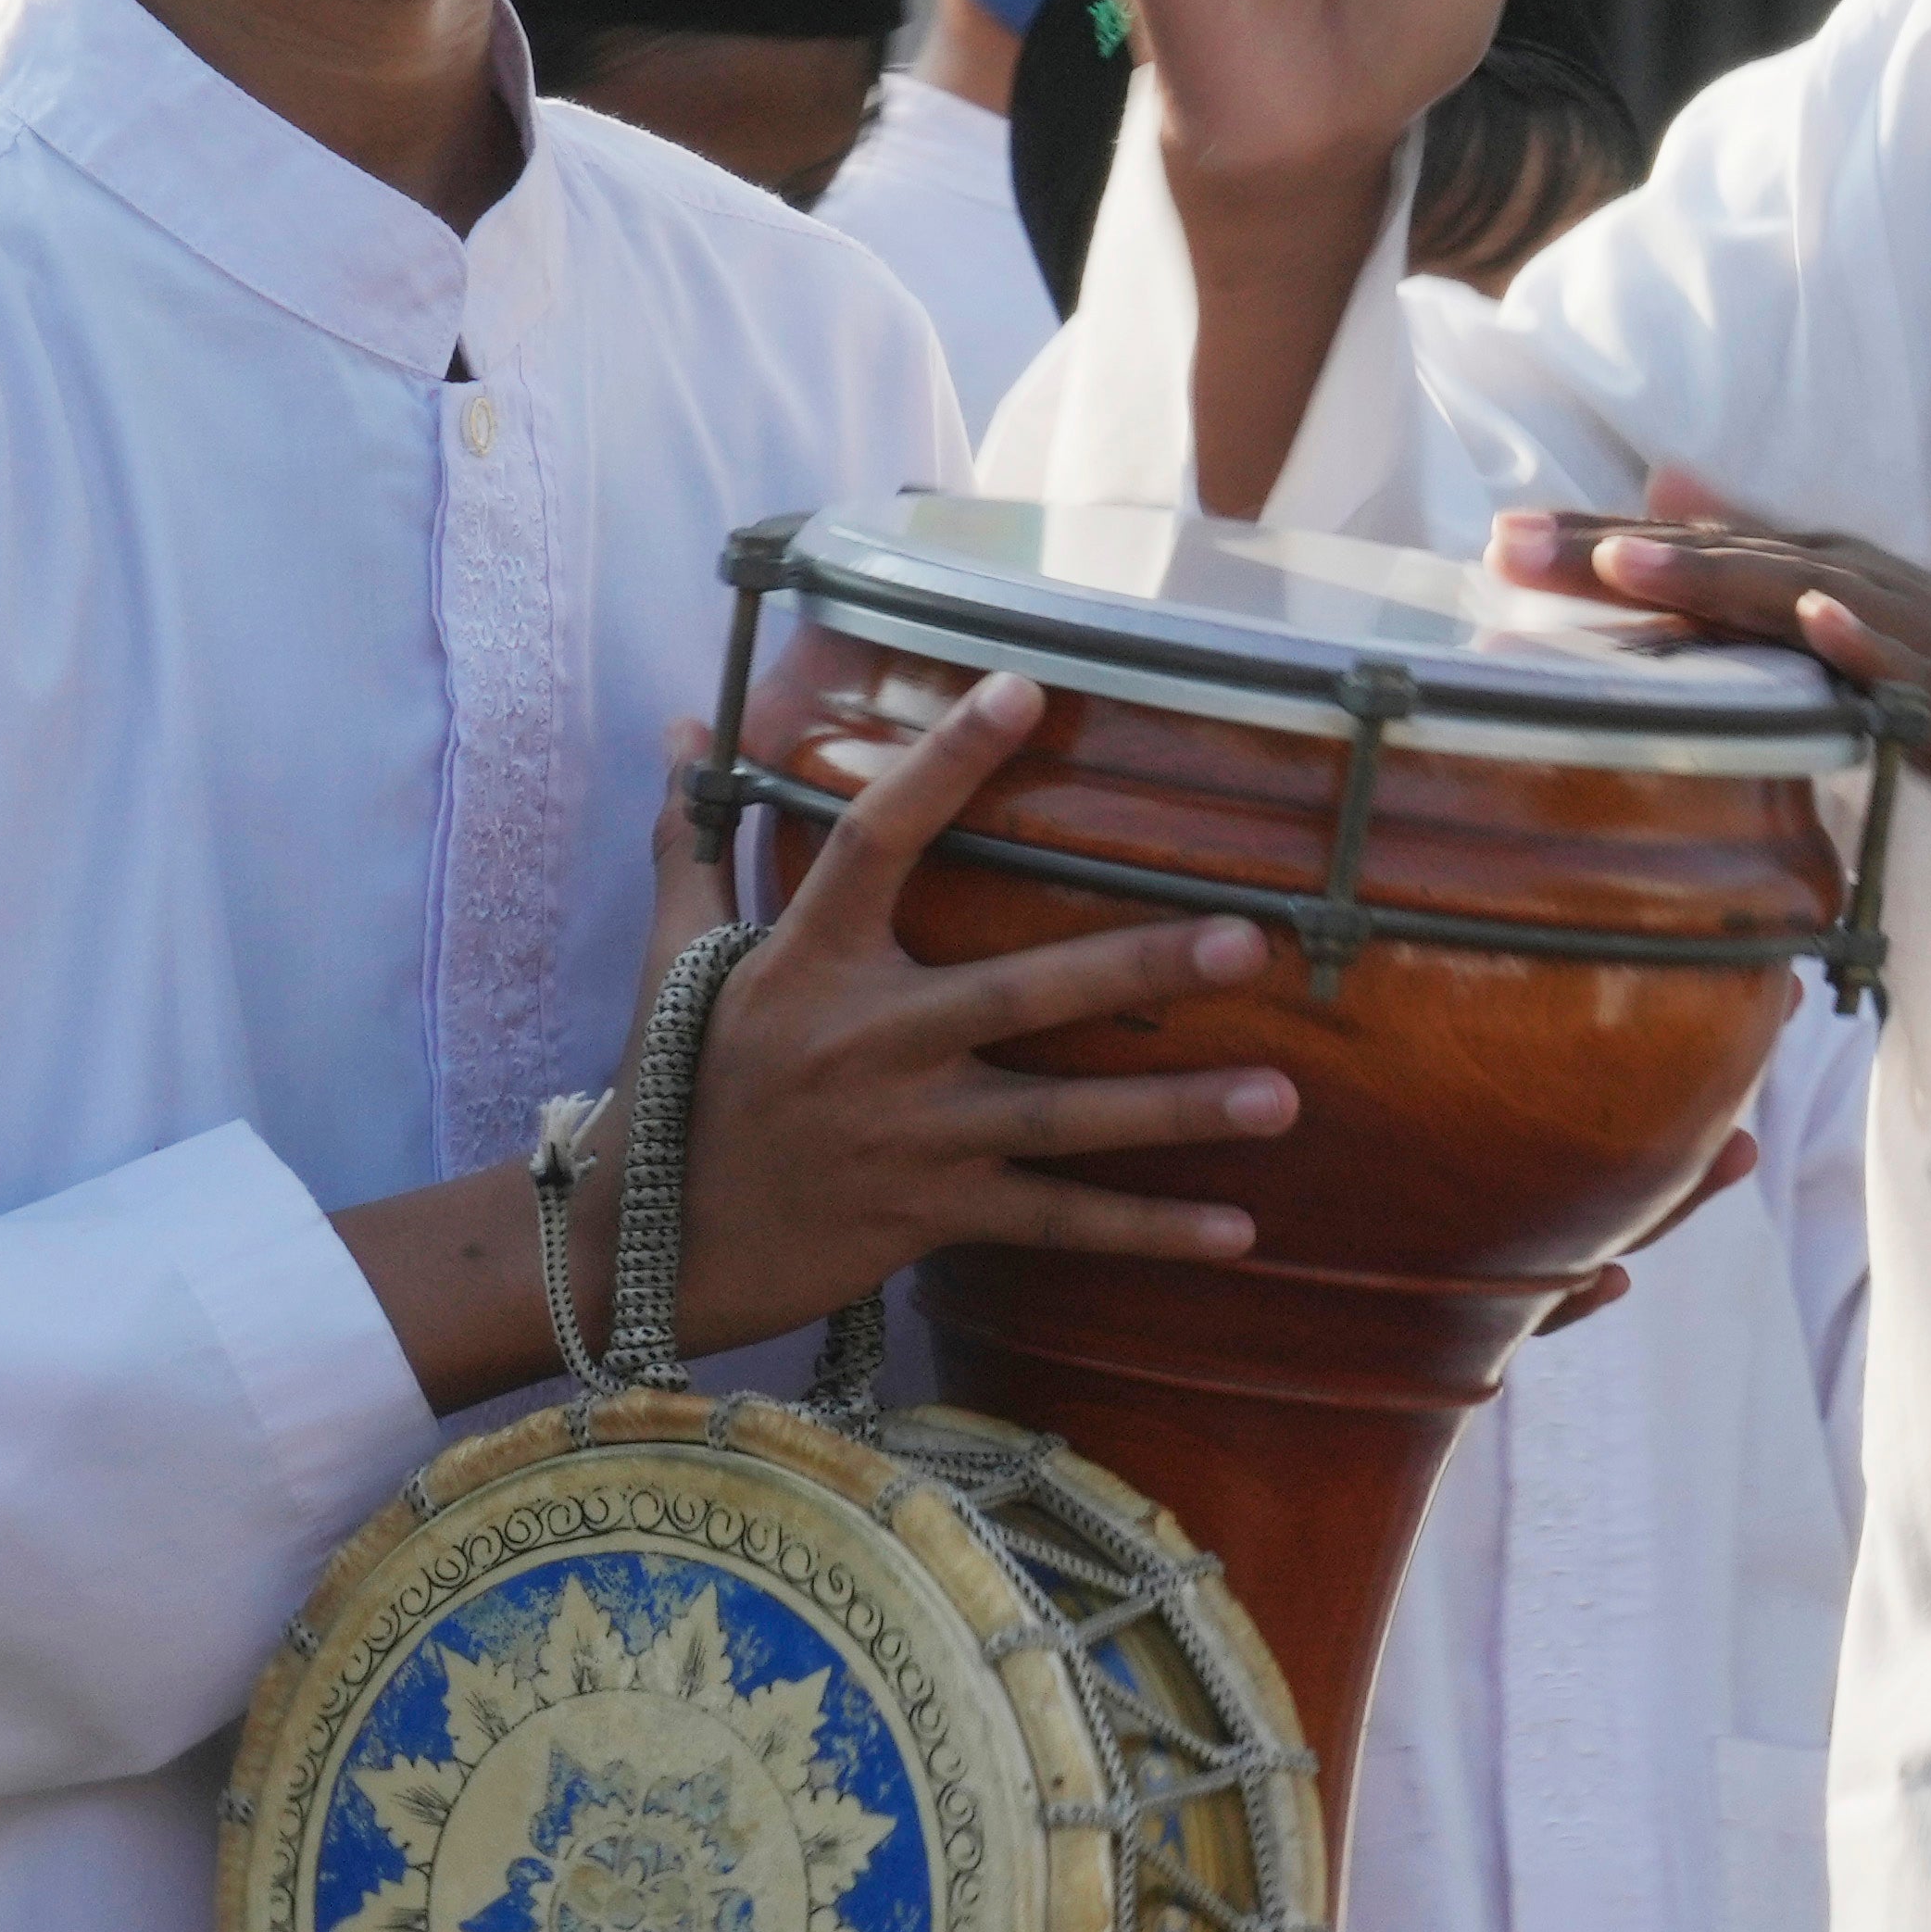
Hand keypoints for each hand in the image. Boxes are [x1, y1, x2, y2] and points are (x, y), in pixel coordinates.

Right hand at [659, 667, 1307, 1361]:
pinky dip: (1146, 1230)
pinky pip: (1054, 1222)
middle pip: (1022, 993)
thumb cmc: (673, 1080)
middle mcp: (869, 1042)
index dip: (948, 765)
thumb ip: (691, 837)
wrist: (649, 1241)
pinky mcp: (930, 1215)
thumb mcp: (671, 955)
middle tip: (1250, 939)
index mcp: (809, 962)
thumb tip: (686, 721)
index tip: (1026, 689)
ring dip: (1175, 1111)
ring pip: (1062, 1120)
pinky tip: (1237, 1230)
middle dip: (1138, 966)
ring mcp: (909, 1137)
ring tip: (1281, 1094)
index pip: (878, 839)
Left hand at [1498, 471, 1930, 899]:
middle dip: (1620, 548)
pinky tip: (1815, 621)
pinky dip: (1869, 641)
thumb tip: (1671, 535)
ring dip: (1721, 573)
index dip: (1604, 542)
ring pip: (1815, 597)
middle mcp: (1880, 598)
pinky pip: (1923, 676)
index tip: (1497, 539)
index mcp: (1845, 593)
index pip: (1708, 555)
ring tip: (1624, 559)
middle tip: (1505, 542)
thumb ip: (1775, 610)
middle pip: (1735, 560)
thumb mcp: (1869, 667)